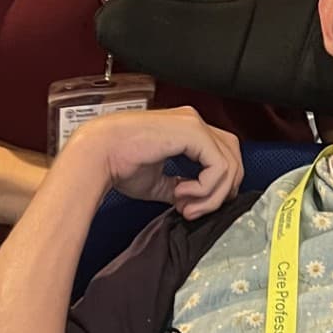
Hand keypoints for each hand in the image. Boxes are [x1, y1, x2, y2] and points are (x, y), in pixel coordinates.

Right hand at [63, 107, 242, 217]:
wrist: (98, 153)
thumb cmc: (118, 163)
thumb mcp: (156, 181)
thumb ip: (178, 188)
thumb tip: (192, 202)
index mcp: (186, 130)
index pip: (223, 155)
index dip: (218, 185)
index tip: (193, 207)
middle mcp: (194, 122)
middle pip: (234, 157)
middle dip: (223, 190)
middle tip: (196, 210)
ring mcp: (195, 124)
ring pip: (230, 165)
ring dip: (212, 195)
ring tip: (185, 205)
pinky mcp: (193, 132)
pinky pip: (219, 166)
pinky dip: (205, 188)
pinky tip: (181, 193)